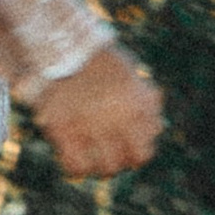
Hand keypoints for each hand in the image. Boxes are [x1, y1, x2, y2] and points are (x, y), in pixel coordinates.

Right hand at [29, 44, 163, 180]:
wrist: (58, 45)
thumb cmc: (96, 59)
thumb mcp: (130, 73)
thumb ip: (146, 101)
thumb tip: (156, 130)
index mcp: (136, 105)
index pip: (144, 152)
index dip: (135, 153)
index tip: (125, 148)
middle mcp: (116, 118)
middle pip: (125, 163)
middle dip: (117, 161)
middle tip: (107, 153)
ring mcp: (88, 126)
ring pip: (103, 169)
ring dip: (98, 167)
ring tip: (91, 157)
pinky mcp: (62, 129)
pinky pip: (74, 166)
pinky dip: (74, 167)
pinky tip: (72, 156)